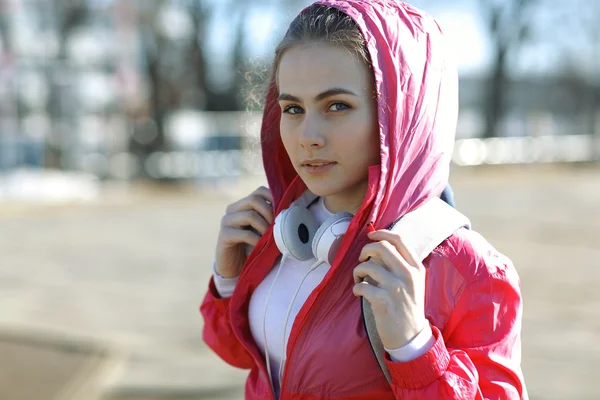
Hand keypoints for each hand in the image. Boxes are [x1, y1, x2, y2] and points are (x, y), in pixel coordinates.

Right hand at [215, 186, 273, 278]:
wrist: (234, 267)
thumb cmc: (252, 246)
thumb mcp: (262, 229)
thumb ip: (270, 219)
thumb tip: (291, 211)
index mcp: (243, 204)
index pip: (260, 191)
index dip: (273, 198)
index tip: (282, 212)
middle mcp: (232, 209)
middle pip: (254, 199)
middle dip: (269, 213)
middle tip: (276, 227)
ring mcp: (226, 221)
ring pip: (250, 215)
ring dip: (264, 227)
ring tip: (269, 238)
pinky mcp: (224, 235)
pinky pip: (245, 234)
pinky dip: (257, 240)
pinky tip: (260, 247)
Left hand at [352, 229, 426, 349]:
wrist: (411, 336)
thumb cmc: (408, 306)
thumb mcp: (413, 282)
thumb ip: (401, 264)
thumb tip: (381, 245)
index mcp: (416, 267)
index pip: (399, 240)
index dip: (381, 233)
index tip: (371, 235)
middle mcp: (408, 275)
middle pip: (382, 247)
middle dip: (366, 249)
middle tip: (362, 259)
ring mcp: (396, 288)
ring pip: (368, 266)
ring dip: (357, 271)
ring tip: (358, 279)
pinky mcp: (384, 301)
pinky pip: (362, 286)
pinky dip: (356, 288)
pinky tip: (359, 293)